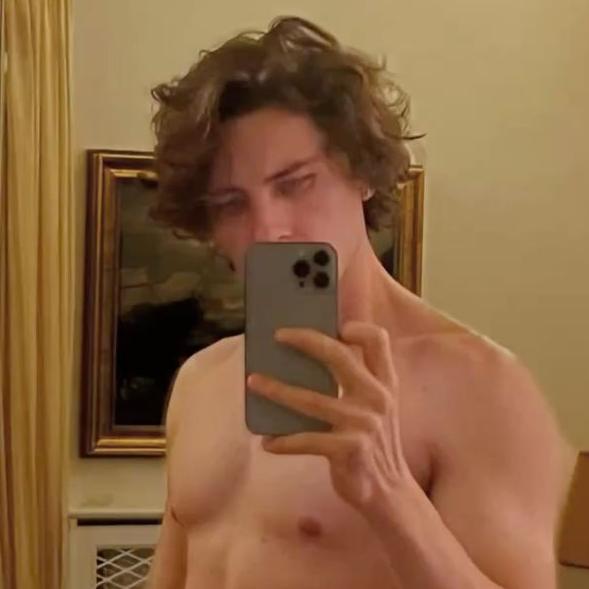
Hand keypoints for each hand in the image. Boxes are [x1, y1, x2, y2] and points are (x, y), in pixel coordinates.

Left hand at [247, 321, 415, 514]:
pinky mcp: (348, 449)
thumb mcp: (375, 408)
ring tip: (253, 382)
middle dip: (305, 340)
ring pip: (310, 399)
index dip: (358, 327)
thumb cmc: (373, 443)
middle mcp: (376, 398)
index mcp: (385, 384)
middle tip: (277, 335)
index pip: (378, 341)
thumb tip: (306, 360)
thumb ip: (357, 383)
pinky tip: (267, 442)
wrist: (389, 492)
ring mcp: (363, 423)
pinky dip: (283, 441)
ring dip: (276, 389)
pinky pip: (305, 440)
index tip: (336, 325)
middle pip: (339, 355)